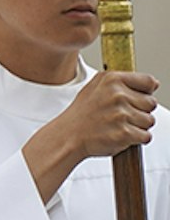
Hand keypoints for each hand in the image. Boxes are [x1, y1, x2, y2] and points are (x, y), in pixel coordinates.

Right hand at [25, 71, 157, 200]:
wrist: (67, 136)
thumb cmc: (82, 113)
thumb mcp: (95, 86)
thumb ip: (122, 82)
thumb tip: (152, 83)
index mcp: (112, 80)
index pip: (150, 82)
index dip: (145, 92)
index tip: (136, 99)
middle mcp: (117, 95)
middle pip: (151, 103)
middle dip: (141, 111)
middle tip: (121, 115)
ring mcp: (121, 114)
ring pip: (149, 121)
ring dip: (138, 126)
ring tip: (118, 125)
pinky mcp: (124, 133)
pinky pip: (146, 136)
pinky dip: (137, 139)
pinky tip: (121, 135)